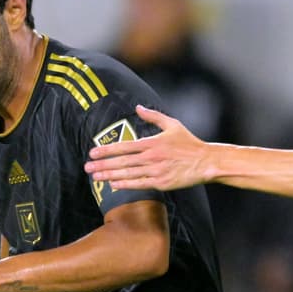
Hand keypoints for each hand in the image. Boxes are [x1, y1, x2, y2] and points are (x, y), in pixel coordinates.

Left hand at [84, 105, 210, 190]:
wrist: (205, 161)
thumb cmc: (189, 143)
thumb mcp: (172, 124)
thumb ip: (153, 116)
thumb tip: (138, 107)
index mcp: (152, 142)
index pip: (124, 146)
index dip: (107, 150)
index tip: (93, 152)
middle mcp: (151, 157)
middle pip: (122, 162)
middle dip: (102, 164)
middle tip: (87, 167)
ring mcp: (156, 171)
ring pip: (128, 174)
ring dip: (109, 175)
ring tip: (95, 177)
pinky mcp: (161, 183)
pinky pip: (140, 184)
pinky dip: (126, 184)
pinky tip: (113, 184)